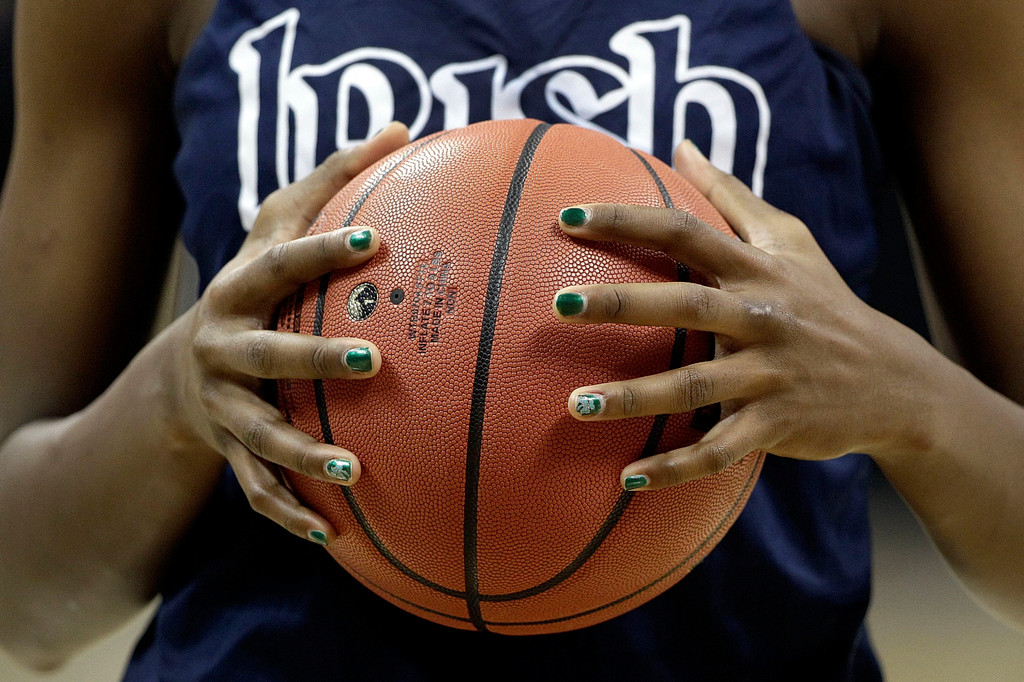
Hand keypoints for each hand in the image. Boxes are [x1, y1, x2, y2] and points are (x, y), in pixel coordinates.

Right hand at [171, 123, 409, 542]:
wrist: (184, 365)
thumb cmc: (254, 285)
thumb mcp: (279, 227)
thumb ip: (335, 179)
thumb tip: (404, 128)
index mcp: (241, 289)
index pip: (282, 266)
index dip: (325, 252)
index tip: (378, 242)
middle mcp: (222, 347)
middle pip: (264, 354)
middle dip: (312, 356)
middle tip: (373, 357)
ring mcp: (222, 405)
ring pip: (257, 434)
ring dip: (301, 455)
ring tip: (354, 472)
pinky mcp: (228, 451)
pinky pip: (255, 491)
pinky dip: (288, 514)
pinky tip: (335, 534)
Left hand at [554, 141, 939, 490]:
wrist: (894, 382)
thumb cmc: (826, 301)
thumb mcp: (790, 241)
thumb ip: (730, 196)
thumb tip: (680, 145)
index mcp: (756, 269)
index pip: (685, 232)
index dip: (627, 221)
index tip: (567, 217)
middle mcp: (761, 317)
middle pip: (685, 305)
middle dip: (622, 303)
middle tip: (559, 303)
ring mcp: (770, 374)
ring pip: (695, 386)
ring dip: (634, 398)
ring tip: (574, 404)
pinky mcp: (778, 424)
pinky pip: (721, 449)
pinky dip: (678, 466)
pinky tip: (628, 478)